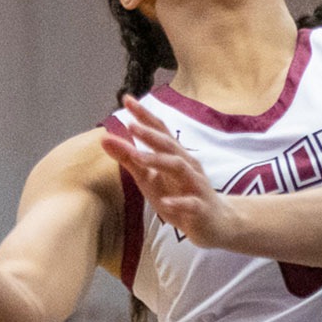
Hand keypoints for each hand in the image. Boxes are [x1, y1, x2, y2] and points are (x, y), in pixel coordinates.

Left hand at [101, 97, 237, 245]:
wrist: (216, 222)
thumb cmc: (180, 195)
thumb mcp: (151, 177)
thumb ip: (129, 159)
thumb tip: (104, 138)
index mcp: (175, 155)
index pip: (159, 130)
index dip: (144, 115)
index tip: (127, 99)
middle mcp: (187, 165)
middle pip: (169, 145)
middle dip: (150, 134)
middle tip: (131, 125)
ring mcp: (195, 185)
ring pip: (179, 168)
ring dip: (159, 161)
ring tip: (138, 157)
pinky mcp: (201, 208)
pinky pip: (190, 203)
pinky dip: (177, 202)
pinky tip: (165, 202)